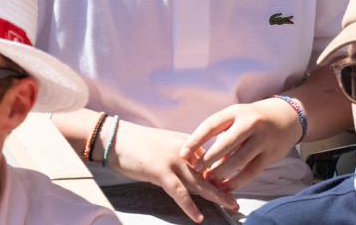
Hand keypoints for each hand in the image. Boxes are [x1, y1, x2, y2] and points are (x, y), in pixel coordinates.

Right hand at [108, 121, 237, 222]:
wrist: (118, 138)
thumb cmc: (139, 144)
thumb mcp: (166, 146)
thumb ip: (181, 156)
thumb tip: (193, 170)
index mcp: (187, 143)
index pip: (209, 160)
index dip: (220, 174)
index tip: (231, 185)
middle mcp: (184, 151)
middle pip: (209, 171)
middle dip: (224, 186)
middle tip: (237, 200)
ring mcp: (174, 161)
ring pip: (200, 182)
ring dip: (216, 195)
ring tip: (231, 205)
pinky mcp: (161, 171)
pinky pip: (179, 192)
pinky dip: (190, 206)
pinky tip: (199, 217)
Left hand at [180, 98, 302, 191]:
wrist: (286, 117)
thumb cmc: (253, 119)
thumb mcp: (237, 118)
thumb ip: (221, 136)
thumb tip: (200, 160)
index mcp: (236, 112)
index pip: (212, 124)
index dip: (196, 140)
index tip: (183, 154)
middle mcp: (250, 123)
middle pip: (226, 143)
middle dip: (209, 159)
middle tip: (196, 169)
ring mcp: (262, 139)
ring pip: (239, 160)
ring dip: (222, 172)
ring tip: (210, 179)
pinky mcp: (271, 154)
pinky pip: (251, 172)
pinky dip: (237, 182)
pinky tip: (226, 187)